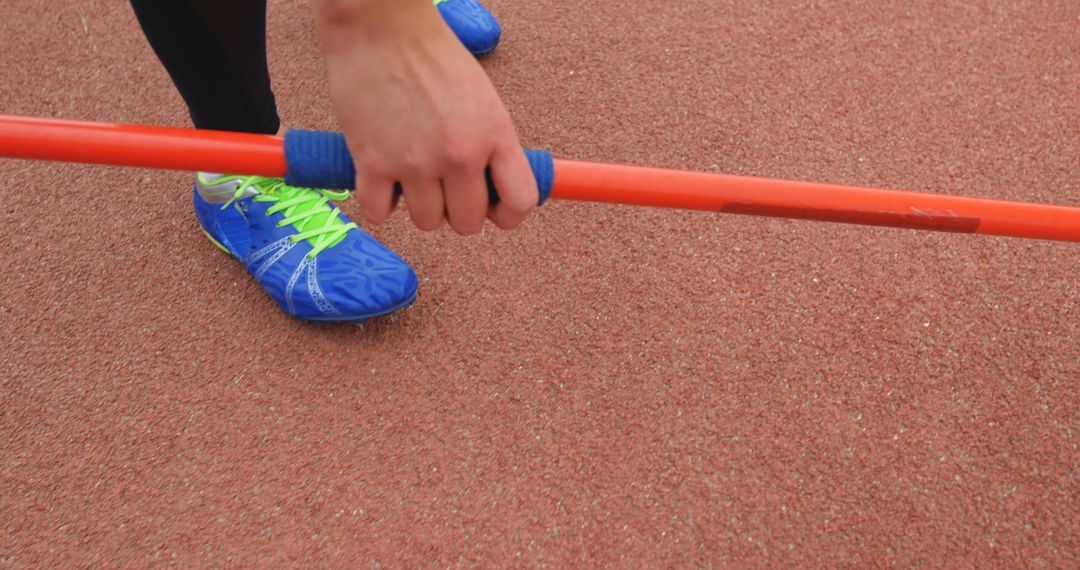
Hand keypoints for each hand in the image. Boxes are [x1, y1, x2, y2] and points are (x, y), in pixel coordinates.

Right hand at [313, 0, 536, 234]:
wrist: (380, 26)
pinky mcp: (373, 163)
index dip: (508, 215)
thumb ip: (491, 146)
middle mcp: (460, 155)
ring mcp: (416, 163)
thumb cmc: (431, 56)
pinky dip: (378, 200)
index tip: (493, 210)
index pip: (520, 202)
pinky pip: (380, 212)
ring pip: (426, 222)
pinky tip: (380, 175)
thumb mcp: (483, 99)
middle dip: (457, 211)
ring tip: (409, 172)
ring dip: (418, 204)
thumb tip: (494, 191)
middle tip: (442, 186)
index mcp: (494, 135)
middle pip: (468, 222)